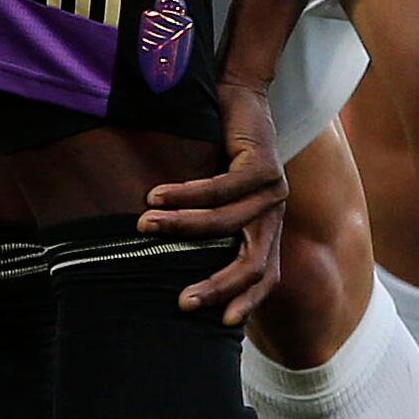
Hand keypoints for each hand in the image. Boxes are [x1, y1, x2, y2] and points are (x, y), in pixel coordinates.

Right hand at [144, 76, 285, 323]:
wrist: (240, 94)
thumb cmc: (216, 147)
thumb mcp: (215, 192)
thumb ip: (203, 220)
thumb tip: (154, 250)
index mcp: (266, 226)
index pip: (266, 275)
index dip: (248, 300)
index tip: (222, 324)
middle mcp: (275, 213)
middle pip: (254, 263)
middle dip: (219, 285)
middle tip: (183, 302)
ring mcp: (273, 191)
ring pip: (227, 224)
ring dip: (182, 227)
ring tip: (143, 225)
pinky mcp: (263, 165)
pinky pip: (221, 189)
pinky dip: (186, 195)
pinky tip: (157, 196)